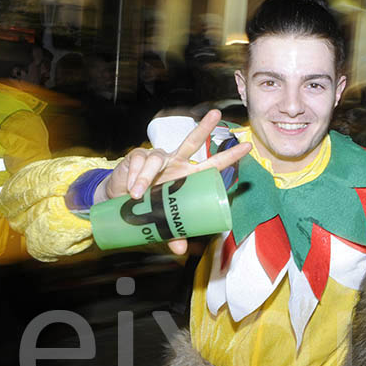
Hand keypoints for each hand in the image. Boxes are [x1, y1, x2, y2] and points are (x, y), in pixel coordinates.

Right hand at [98, 109, 250, 253]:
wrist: (117, 201)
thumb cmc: (148, 206)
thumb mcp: (162, 220)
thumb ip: (174, 232)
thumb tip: (182, 251)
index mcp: (188, 177)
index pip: (213, 164)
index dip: (230, 156)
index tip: (248, 147)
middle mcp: (176, 163)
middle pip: (192, 141)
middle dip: (204, 127)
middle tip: (216, 114)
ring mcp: (158, 158)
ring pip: (157, 158)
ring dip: (146, 177)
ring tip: (137, 194)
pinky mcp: (137, 157)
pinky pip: (137, 162)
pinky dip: (134, 177)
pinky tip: (129, 188)